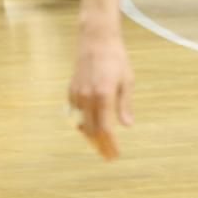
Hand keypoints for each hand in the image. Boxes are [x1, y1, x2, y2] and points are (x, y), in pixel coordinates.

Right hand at [68, 31, 134, 159]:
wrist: (96, 41)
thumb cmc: (116, 59)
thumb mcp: (127, 80)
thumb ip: (125, 104)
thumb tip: (127, 125)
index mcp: (103, 95)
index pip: (105, 128)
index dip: (110, 144)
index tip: (115, 154)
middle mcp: (87, 97)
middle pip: (92, 130)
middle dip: (100, 145)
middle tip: (109, 155)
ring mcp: (77, 95)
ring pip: (81, 124)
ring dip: (90, 137)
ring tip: (100, 146)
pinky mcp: (71, 91)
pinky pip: (75, 114)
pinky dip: (82, 124)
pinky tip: (89, 129)